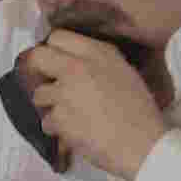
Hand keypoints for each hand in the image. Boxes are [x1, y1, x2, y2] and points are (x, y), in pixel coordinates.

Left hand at [20, 30, 167, 180]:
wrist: (143, 144)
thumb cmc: (140, 110)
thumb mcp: (125, 72)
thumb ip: (98, 61)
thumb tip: (76, 62)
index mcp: (97, 52)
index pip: (58, 37)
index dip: (54, 50)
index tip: (57, 62)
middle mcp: (76, 67)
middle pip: (38, 58)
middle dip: (39, 71)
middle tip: (49, 85)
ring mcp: (64, 92)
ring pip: (39, 95)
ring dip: (50, 106)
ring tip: (69, 116)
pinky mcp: (59, 117)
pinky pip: (47, 122)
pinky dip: (57, 129)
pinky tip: (74, 132)